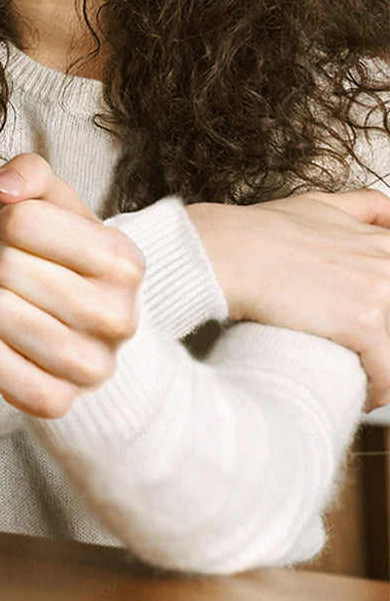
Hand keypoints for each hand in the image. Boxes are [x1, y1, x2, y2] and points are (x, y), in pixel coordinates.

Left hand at [0, 153, 143, 418]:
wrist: (94, 334)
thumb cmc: (67, 260)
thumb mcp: (60, 207)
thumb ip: (32, 174)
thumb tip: (1, 187)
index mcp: (122, 259)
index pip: (19, 220)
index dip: (6, 222)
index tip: (20, 236)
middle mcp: (117, 316)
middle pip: (3, 266)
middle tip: (14, 273)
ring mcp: (90, 367)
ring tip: (11, 303)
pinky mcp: (55, 402)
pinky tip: (1, 337)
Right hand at [187, 189, 389, 409]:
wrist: (226, 251)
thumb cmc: (257, 231)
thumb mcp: (316, 205)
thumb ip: (361, 206)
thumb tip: (388, 212)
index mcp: (380, 242)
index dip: (384, 308)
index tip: (375, 325)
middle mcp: (387, 264)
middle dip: (383, 339)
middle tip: (361, 351)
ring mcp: (380, 293)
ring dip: (383, 367)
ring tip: (362, 379)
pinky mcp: (364, 323)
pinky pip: (388, 373)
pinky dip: (379, 390)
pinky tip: (363, 395)